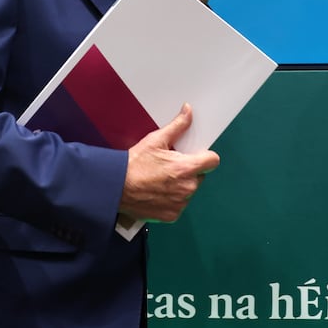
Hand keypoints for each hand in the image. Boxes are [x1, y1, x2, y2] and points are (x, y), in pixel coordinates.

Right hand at [120, 103, 219, 222]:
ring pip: (188, 191)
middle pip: (199, 176)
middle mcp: (187, 188)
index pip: (213, 161)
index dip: (205, 156)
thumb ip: (177, 126)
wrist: (115, 187)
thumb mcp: (155, 140)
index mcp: (186, 168)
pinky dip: (171, 200)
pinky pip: (178, 205)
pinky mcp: (172, 215)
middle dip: (188, 171)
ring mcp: (180, 203)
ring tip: (160, 180)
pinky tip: (157, 192)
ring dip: (180, 186)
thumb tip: (188, 112)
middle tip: (169, 167)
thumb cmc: (134, 165)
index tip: (196, 156)